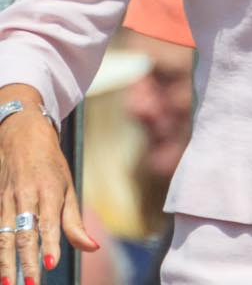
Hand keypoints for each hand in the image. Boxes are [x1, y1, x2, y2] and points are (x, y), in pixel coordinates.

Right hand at [0, 84, 97, 281]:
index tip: (50, 264)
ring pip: (2, 233)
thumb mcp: (67, 187)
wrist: (22, 133)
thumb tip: (91, 246)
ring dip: (4, 260)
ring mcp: (5, 197)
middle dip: (25, 261)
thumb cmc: (50, 164)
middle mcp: (25, 195)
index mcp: (49, 190)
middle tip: (30, 283)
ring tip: (7, 282)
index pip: (48, 223)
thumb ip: (74, 220)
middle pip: (23, 233)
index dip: (49, 245)